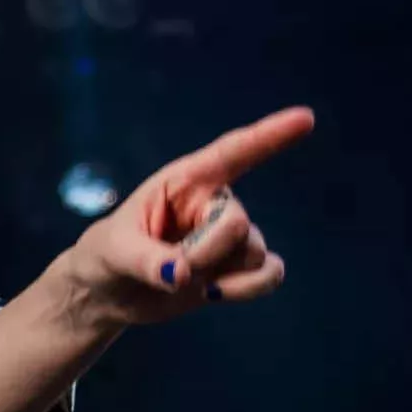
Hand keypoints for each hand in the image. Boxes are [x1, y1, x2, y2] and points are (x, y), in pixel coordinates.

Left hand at [59, 106, 314, 327]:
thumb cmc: (106, 256)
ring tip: (183, 279)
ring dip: (223, 273)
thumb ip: (146, 260)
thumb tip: (182, 274)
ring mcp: (227, 235)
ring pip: (254, 251)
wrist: (109, 293)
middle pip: (238, 222)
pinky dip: (251, 288)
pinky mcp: (236, 267)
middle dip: (209, 250)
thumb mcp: (113, 252)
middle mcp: (212, 202)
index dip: (269, 135)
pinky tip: (214, 293)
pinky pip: (270, 272)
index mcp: (183, 181)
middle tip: (175, 267)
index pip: (231, 152)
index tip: (306, 117)